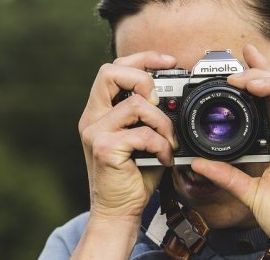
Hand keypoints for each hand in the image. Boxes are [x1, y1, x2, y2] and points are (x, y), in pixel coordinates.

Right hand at [72, 52, 177, 258]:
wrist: (118, 212)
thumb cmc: (134, 175)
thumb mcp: (143, 138)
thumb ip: (150, 115)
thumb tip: (177, 95)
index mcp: (99, 110)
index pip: (113, 68)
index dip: (142, 58)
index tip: (168, 62)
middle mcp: (92, 117)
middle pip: (111, 72)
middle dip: (144, 79)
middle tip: (160, 103)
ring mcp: (95, 132)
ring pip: (135, 104)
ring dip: (162, 123)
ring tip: (168, 142)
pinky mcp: (104, 148)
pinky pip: (142, 133)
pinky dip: (161, 145)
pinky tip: (164, 158)